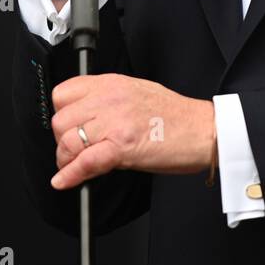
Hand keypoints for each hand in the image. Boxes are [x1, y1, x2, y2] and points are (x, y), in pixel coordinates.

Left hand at [47, 74, 214, 189]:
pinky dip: (71, 175)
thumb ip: (108, 101)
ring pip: (68, 141)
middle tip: (73, 151)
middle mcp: (110, 99)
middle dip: (61, 140)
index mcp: (112, 84)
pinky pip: (85, 161)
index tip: (67, 127)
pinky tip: (66, 181)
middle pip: (61, 120)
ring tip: (74, 167)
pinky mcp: (123, 147)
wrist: (204, 130)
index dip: (60, 114)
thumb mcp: (137, 94)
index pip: (64, 93)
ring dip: (66, 159)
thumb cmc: (177, 116)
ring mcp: (115, 122)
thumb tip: (86, 117)